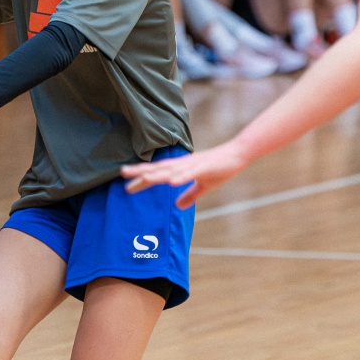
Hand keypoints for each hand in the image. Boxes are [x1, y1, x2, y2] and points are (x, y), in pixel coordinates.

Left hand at [122, 139, 245, 208]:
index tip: (127, 183)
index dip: (142, 177)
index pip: (158, 173)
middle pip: (159, 169)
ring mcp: (193, 165)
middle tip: (123, 174)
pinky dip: (181, 177)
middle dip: (141, 172)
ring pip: (171, 171)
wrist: (237, 154)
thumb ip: (190, 195)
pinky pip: (190, 173)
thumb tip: (177, 206)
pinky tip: (172, 182)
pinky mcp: (204, 168)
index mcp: (181, 168)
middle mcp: (183, 165)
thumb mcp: (203, 186)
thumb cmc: (220, 168)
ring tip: (143, 178)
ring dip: (157, 174)